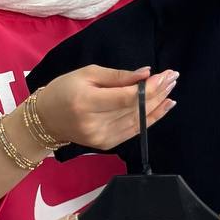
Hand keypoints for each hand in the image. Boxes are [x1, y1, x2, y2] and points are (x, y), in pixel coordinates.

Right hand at [35, 66, 177, 150]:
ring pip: (139, 121)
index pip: (128, 98)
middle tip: (174, 77)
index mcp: (87, 103)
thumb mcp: (87, 74)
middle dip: (158, 93)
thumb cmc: (64, 90)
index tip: (166, 74)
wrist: (46, 119)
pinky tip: (164, 107)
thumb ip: (118, 76)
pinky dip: (151, 119)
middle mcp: (96, 124)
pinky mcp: (107, 145)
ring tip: (171, 90)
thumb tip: (146, 74)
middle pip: (136, 109)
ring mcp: (102, 138)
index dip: (150, 87)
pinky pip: (134, 131)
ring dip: (159, 105)